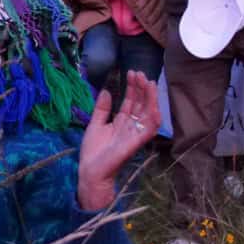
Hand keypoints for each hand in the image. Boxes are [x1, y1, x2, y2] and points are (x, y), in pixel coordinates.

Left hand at [77, 71, 161, 209]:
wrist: (89, 171)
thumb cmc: (93, 151)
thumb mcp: (95, 124)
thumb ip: (102, 108)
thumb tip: (107, 90)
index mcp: (122, 122)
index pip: (131, 101)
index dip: (132, 87)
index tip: (131, 72)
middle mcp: (131, 127)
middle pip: (141, 104)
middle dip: (141, 89)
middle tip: (139, 73)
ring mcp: (134, 135)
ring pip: (149, 114)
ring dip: (150, 99)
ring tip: (148, 83)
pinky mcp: (135, 144)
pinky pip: (149, 130)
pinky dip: (153, 118)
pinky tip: (153, 105)